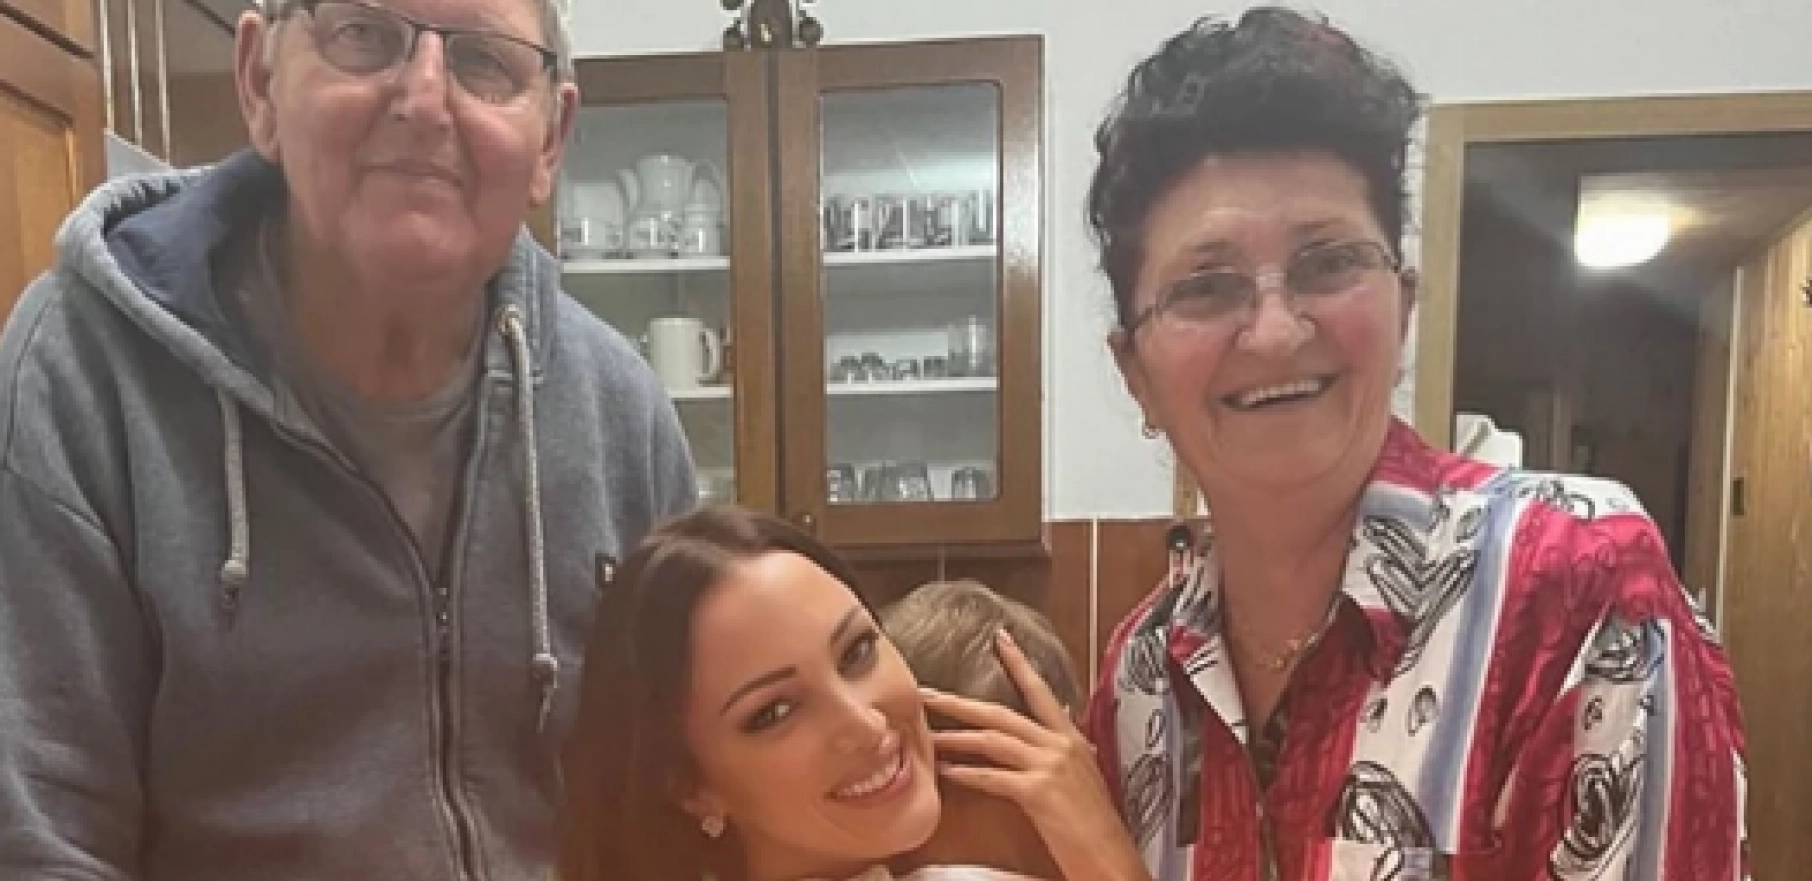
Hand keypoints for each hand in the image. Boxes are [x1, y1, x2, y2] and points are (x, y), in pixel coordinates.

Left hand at [919, 630, 1151, 880]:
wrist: (1112, 860)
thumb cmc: (1095, 828)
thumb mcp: (1084, 779)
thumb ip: (1067, 752)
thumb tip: (1056, 725)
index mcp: (1073, 740)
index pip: (1042, 692)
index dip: (1020, 664)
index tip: (1001, 639)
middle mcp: (1062, 745)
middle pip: (1002, 713)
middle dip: (961, 702)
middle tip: (928, 692)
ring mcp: (1050, 766)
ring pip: (993, 740)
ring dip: (956, 737)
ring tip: (929, 734)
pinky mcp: (1039, 792)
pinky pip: (994, 777)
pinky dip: (968, 774)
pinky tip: (949, 774)